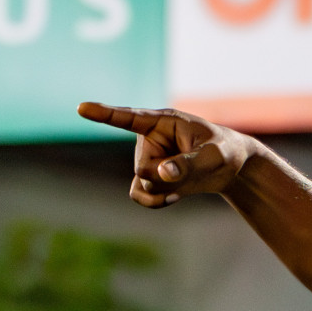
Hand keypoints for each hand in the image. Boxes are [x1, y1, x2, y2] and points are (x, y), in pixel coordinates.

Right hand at [75, 103, 259, 208]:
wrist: (230, 167)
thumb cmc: (225, 151)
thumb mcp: (214, 157)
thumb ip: (188, 163)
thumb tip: (162, 174)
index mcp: (162, 121)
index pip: (129, 118)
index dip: (105, 114)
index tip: (81, 108)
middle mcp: (148, 139)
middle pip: (142, 167)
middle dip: (166, 177)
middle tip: (191, 168)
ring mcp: (147, 158)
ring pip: (141, 184)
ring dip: (163, 191)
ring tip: (185, 182)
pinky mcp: (149, 177)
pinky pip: (139, 195)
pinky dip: (155, 202)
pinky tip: (175, 197)